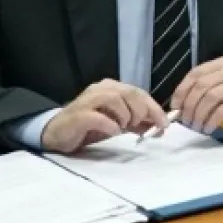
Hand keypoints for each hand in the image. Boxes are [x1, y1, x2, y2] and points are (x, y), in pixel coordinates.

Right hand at [41, 79, 167, 153]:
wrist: (57, 134)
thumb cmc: (89, 128)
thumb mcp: (117, 124)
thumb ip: (136, 123)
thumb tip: (158, 126)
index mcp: (111, 88)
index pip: (138, 92)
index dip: (154, 108)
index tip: (165, 123)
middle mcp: (100, 89)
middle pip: (129, 93)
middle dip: (142, 111)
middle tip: (143, 126)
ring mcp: (88, 100)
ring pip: (114, 99)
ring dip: (125, 115)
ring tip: (125, 128)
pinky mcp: (78, 115)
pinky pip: (98, 116)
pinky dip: (110, 125)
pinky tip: (113, 132)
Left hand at [170, 56, 222, 132]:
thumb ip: (204, 89)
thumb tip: (179, 105)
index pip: (196, 72)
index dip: (182, 90)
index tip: (175, 107)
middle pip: (202, 85)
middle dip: (189, 105)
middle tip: (185, 121)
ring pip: (211, 97)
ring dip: (199, 115)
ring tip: (196, 126)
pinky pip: (222, 111)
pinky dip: (211, 121)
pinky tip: (208, 129)